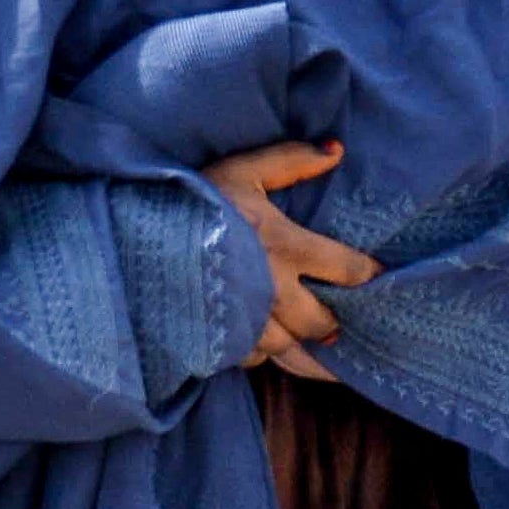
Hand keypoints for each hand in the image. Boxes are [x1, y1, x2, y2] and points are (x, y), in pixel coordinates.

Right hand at [198, 142, 381, 375]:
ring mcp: (247, 321)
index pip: (346, 268)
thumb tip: (335, 150)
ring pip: (292, 350)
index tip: (376, 277)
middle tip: (341, 323)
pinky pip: (253, 359)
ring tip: (321, 354)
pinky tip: (266, 346)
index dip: (366, 274)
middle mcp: (273, 290)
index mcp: (285, 245)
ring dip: (308, 352)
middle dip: (335, 323)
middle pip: (322, 322)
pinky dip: (262, 354)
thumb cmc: (190, 200)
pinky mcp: (221, 340)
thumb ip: (289, 159)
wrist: (133, 239)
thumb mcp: (240, 168)